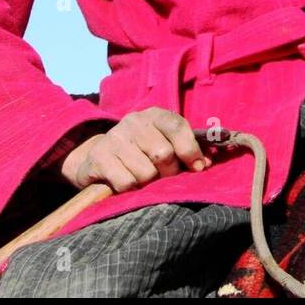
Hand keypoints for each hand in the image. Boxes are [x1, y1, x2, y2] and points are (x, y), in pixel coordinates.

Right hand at [59, 107, 208, 191]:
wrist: (99, 156)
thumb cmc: (143, 151)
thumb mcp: (166, 143)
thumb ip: (188, 151)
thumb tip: (205, 164)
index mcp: (155, 115)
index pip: (177, 127)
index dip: (191, 150)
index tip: (197, 167)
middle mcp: (134, 122)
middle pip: (163, 154)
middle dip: (169, 172)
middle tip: (163, 176)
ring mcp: (114, 138)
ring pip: (146, 173)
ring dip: (149, 183)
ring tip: (144, 178)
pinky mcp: (99, 157)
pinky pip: (126, 183)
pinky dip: (131, 189)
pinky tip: (127, 182)